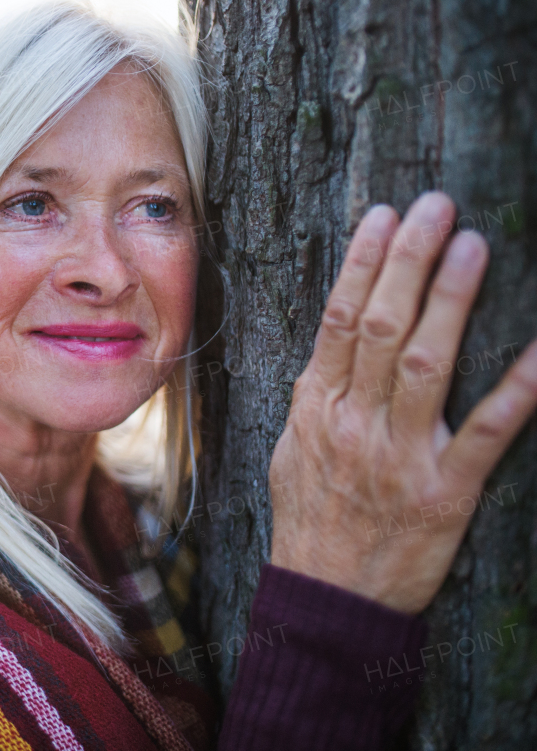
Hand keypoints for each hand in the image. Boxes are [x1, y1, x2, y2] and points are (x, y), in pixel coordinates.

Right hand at [268, 191, 536, 613]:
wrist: (328, 598)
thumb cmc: (311, 519)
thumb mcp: (291, 450)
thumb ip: (315, 398)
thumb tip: (330, 349)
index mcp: (317, 407)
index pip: (339, 319)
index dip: (364, 263)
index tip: (385, 216)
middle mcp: (355, 422)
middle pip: (382, 327)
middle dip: (409, 260)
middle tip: (436, 207)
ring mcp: (400, 456)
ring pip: (427, 365)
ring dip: (451, 301)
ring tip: (472, 247)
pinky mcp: (446, 492)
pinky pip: (485, 433)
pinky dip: (517, 390)